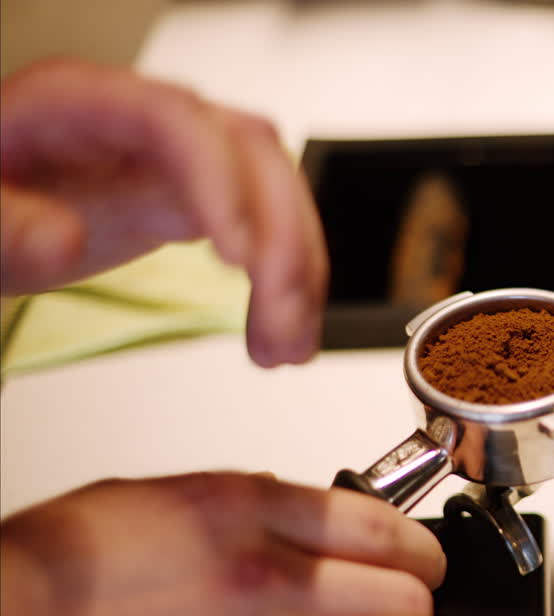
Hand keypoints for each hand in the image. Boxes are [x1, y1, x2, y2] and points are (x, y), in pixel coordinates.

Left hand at [0, 58, 328, 367]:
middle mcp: (150, 123)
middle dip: (283, 242)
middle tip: (280, 320)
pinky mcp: (197, 198)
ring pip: (275, 193)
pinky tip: (282, 328)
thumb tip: (62, 241)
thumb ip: (7, 228)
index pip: (177, 124)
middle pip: (250, 156)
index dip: (221, 183)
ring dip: (298, 272)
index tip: (241, 257)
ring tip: (286, 347)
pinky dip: (285, 280)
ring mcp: (182, 158)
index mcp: (85, 104)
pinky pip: (265, 227)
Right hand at [0, 473, 445, 615]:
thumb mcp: (164, 501)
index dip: (422, 551)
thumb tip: (319, 521)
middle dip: (416, 612)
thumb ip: (253, 506)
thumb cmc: (64, 569)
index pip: (383, 526)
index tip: (423, 565)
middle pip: (405, 600)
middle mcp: (261, 582)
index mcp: (245, 514)